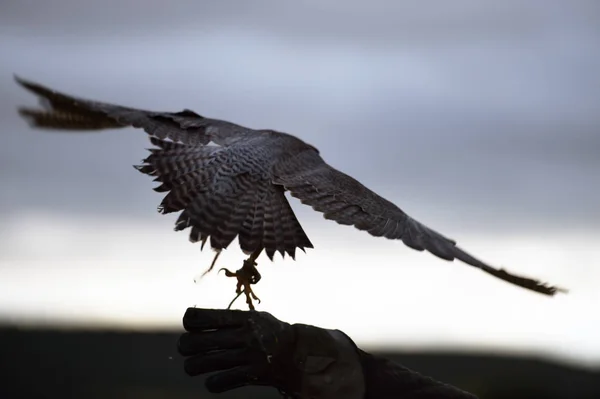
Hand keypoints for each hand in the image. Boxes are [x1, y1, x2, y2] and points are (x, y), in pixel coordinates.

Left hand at [177, 308, 364, 397]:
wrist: (298, 354)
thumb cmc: (269, 333)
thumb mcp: (254, 318)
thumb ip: (228, 319)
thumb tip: (192, 321)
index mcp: (243, 317)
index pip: (202, 316)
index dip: (190, 321)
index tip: (191, 325)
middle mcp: (245, 334)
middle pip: (197, 341)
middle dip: (185, 346)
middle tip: (186, 348)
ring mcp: (248, 355)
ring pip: (203, 363)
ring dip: (192, 366)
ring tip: (193, 366)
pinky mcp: (252, 374)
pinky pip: (219, 381)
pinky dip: (212, 383)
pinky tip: (213, 380)